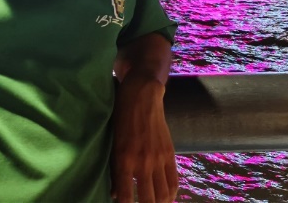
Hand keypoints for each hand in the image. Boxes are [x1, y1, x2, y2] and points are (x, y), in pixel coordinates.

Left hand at [110, 73, 177, 202]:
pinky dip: (171, 195)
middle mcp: (142, 162)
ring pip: (163, 195)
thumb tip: (116, 194)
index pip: (125, 196)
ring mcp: (158, 159)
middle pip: (148, 200)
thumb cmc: (120, 117)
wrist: (141, 95)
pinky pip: (174, 182)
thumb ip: (115, 170)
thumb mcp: (113, 142)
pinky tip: (165, 199)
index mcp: (123, 159)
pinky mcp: (169, 154)